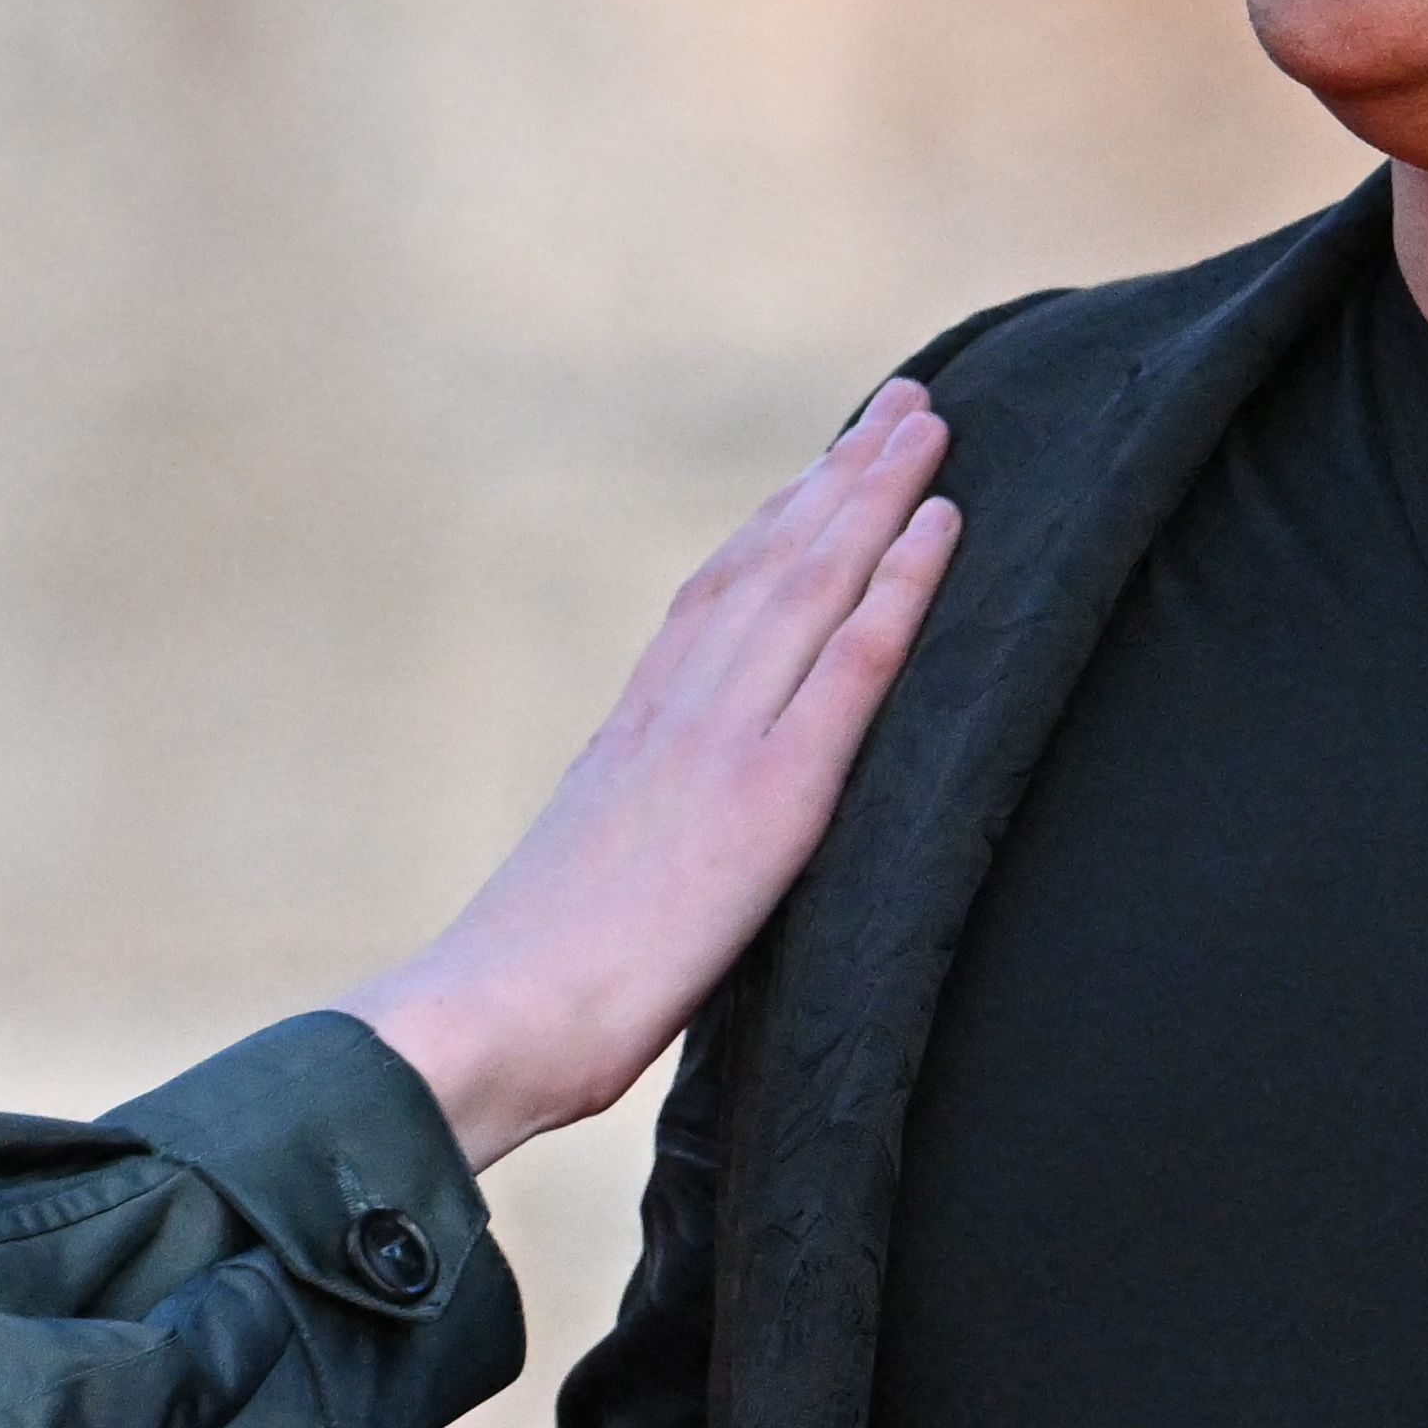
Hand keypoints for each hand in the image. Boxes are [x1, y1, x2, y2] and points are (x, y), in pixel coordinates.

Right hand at [344, 385, 960, 1165]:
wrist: (486, 1021)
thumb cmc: (514, 1003)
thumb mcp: (577, 897)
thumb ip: (628, 852)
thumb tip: (651, 868)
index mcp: (627, 737)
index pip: (713, 602)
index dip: (774, 526)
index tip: (821, 468)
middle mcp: (674, 715)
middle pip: (769, 564)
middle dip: (839, 478)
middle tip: (902, 406)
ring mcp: (721, 745)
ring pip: (812, 583)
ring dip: (876, 495)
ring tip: (928, 427)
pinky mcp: (769, 797)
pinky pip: (850, 666)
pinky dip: (899, 586)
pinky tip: (941, 527)